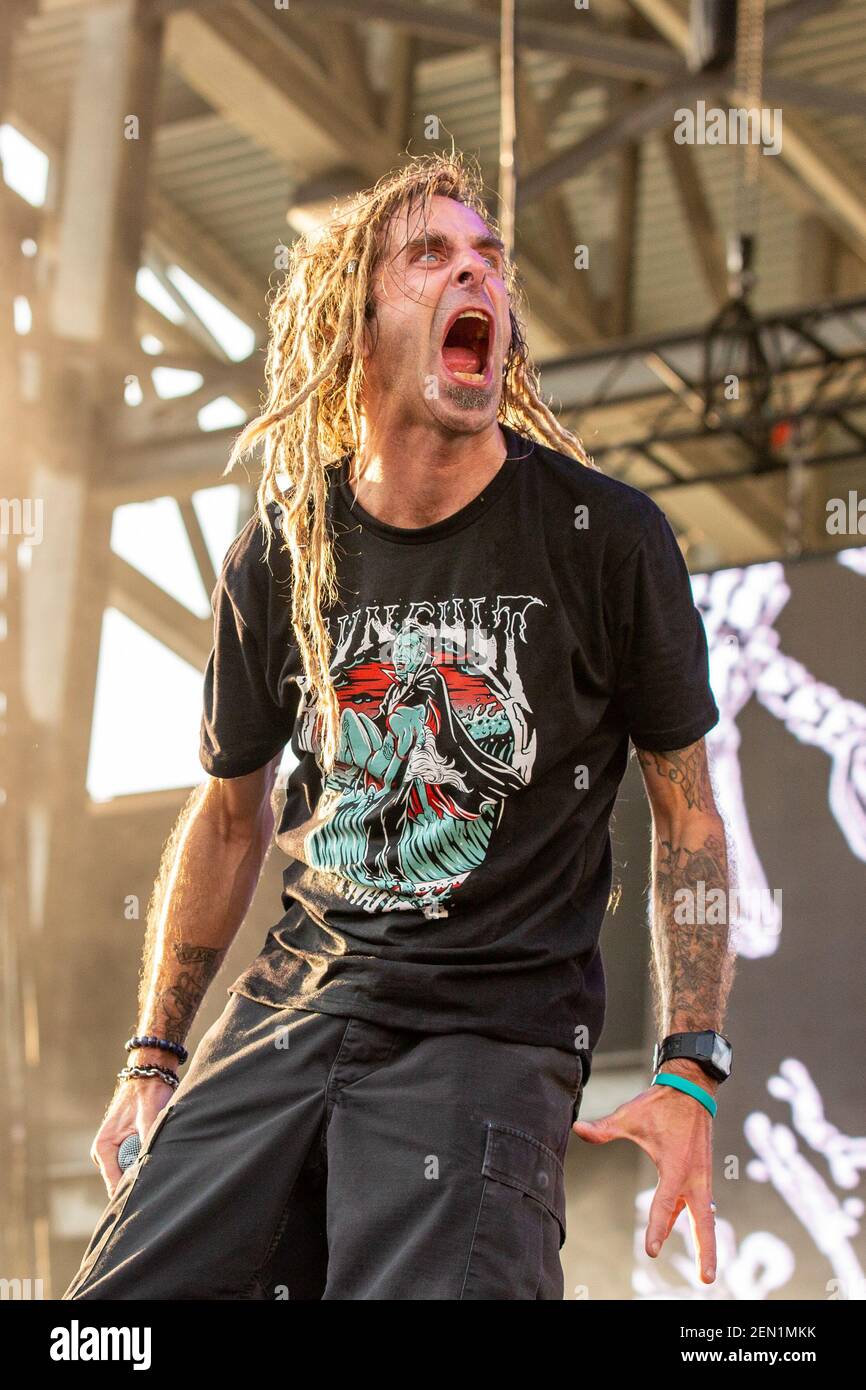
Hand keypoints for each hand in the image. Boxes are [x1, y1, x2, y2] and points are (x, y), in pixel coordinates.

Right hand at [90, 1077, 174, 1198]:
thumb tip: (149, 1169)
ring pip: (128, 1175)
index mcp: (103, 1148)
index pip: (114, 1185)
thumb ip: (147, 1146)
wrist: (149, 1077)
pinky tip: (158, 1160)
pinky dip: (144, 1164)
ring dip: (142, 1173)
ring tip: (160, 1170)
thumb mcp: (149, 1120)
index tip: (149, 1198)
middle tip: (159, 1187)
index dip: (131, 1193)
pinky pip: (133, 1165)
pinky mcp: (124, 1148)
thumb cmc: (148, 1096)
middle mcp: (105, 1153)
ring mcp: (114, 1151)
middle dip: (138, 1185)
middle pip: (120, 1183)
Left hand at [572, 1081, 716, 1283]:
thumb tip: (577, 1129)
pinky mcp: (701, 1173)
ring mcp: (700, 1176)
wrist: (692, 1090)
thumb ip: (605, 1128)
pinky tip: (679, 1229)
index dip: (657, 1229)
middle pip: (704, 1222)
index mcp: (676, 1166)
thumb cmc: (660, 1105)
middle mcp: (693, 1176)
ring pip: (702, 1215)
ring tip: (703, 1269)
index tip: (650, 1251)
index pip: (664, 1205)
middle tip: (707, 1280)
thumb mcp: (630, 1116)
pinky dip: (690, 1218)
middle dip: (706, 1251)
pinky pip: (696, 1202)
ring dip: (704, 1240)